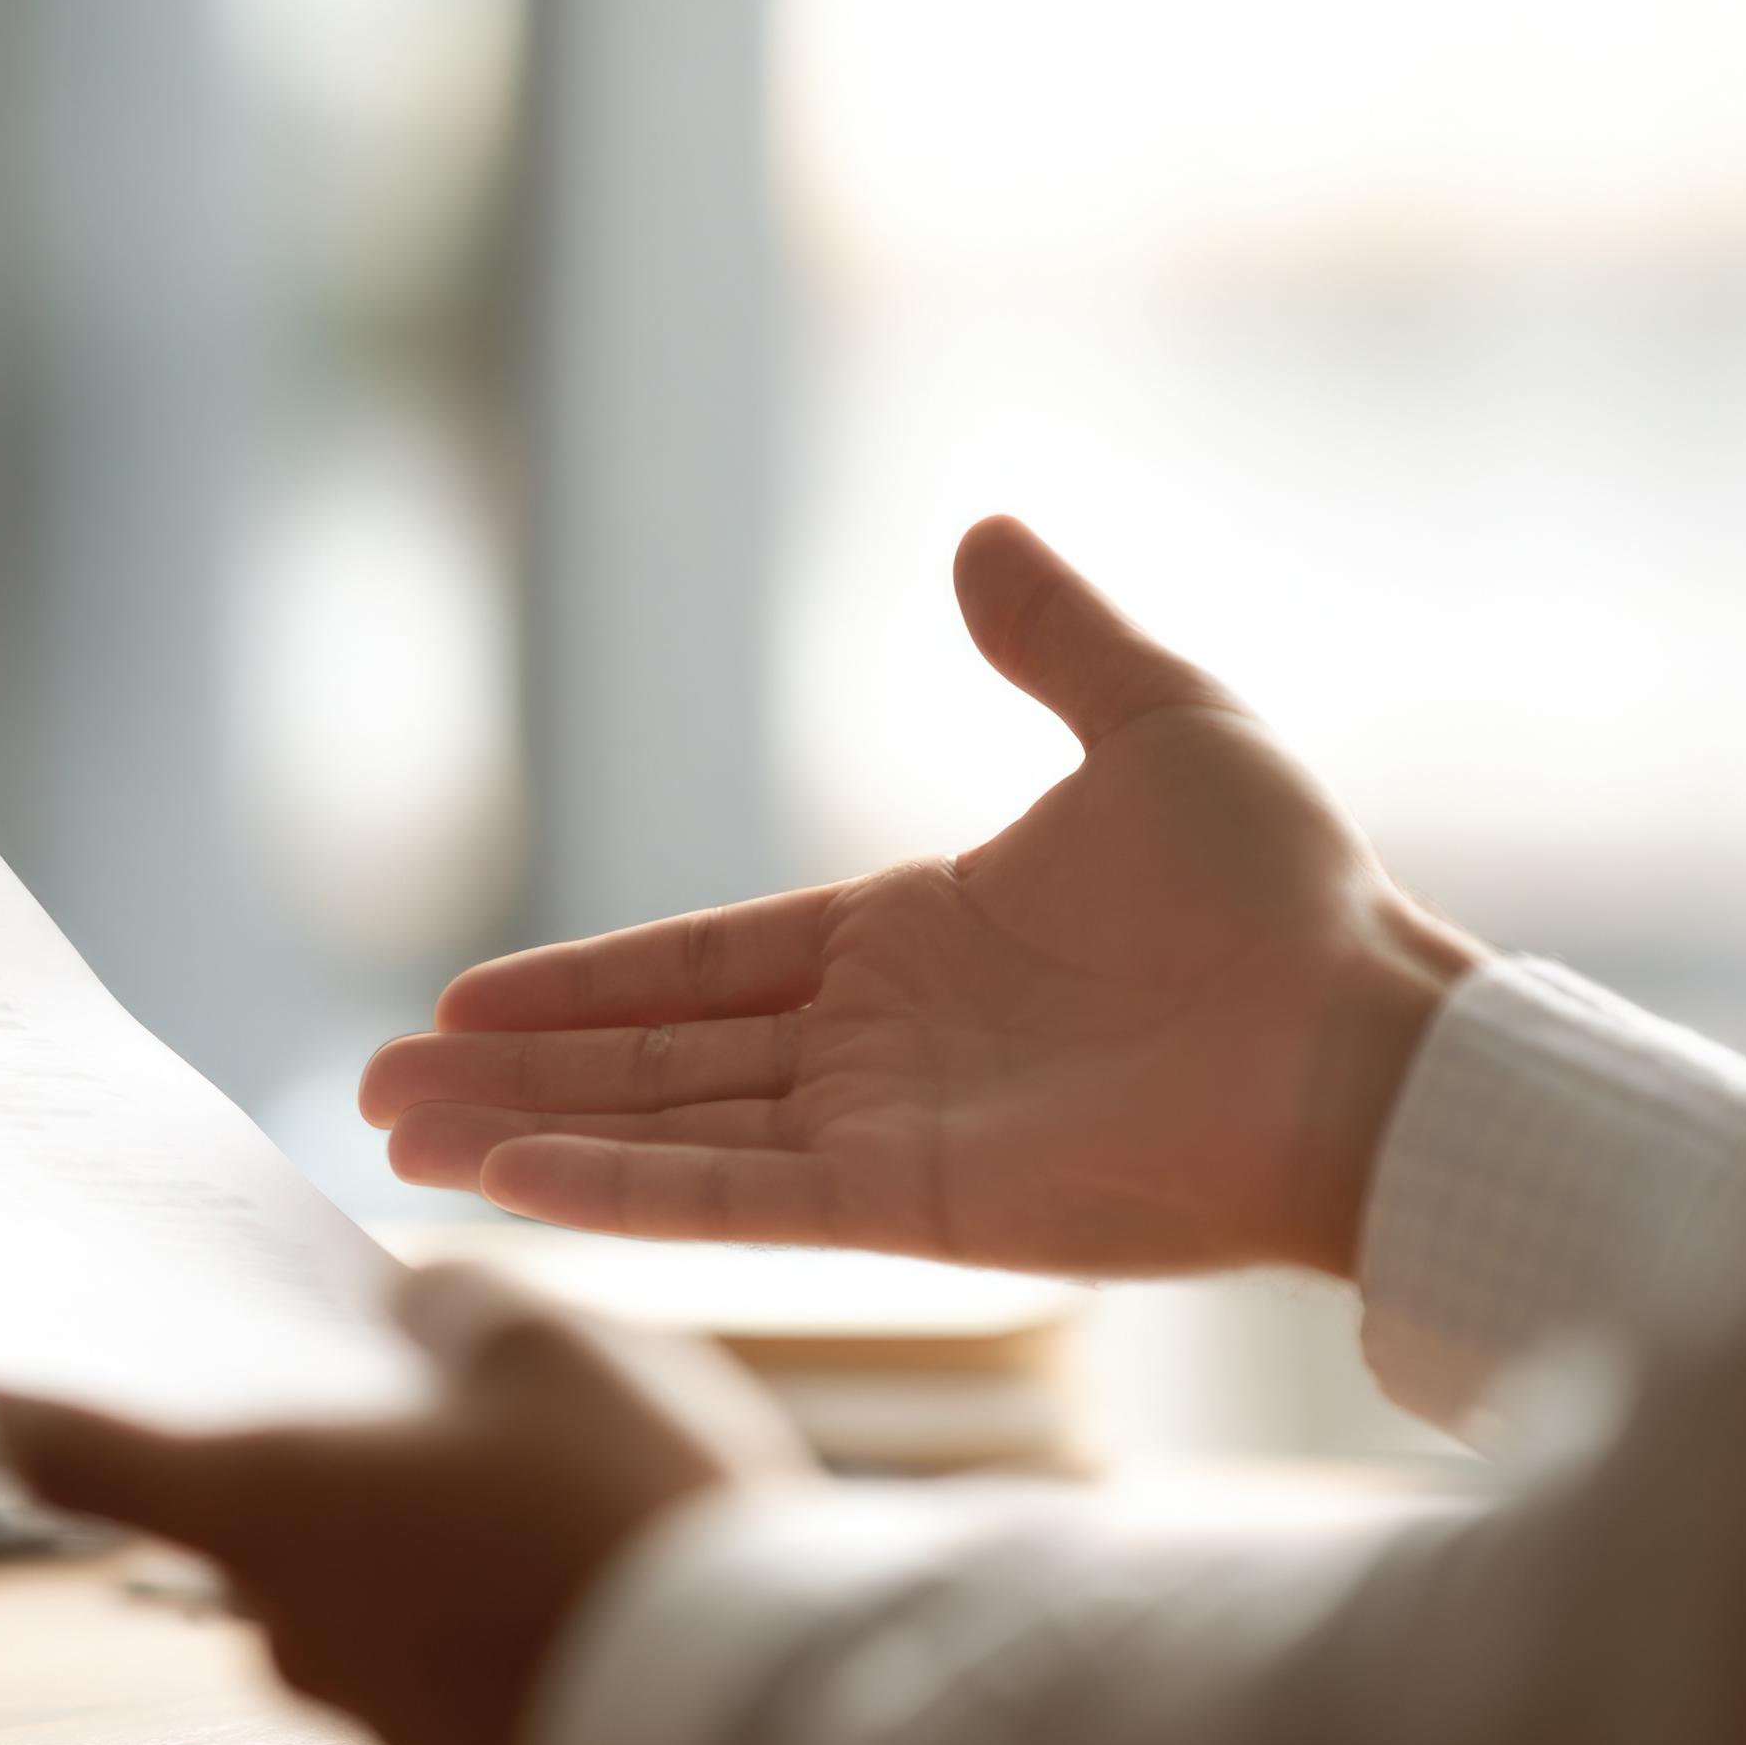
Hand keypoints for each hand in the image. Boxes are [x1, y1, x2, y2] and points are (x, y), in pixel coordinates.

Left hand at [0, 1265, 812, 1744]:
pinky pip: (442, 1661)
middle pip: (247, 1512)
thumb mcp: (549, 1348)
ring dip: (411, 1525)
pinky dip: (479, 1605)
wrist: (748, 1728)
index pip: (72, 1453)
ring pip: (360, 1588)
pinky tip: (580, 1557)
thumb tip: (416, 1311)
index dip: (38, 1389)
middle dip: (310, 1440)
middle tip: (393, 1361)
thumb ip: (455, 1309)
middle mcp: (287, 1628)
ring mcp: (376, 1719)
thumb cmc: (619, 1512)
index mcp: (259, 1512)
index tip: (32, 1345)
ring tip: (537, 1458)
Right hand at [360, 515, 1484, 1278]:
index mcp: (908, 943)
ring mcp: (882, 1136)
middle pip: (650, 1060)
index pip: (701, 964)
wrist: (1373, 1041)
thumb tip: (982, 535)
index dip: (578, 985)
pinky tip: (508, 1180)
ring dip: (525, 1135)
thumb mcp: (1161, 723)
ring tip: (391, 1137)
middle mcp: (874, 1049)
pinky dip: (616, 1191)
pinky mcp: (908, 1210)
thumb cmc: (1287, 895)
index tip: (461, 1001)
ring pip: (662, 1134)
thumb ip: (1054, 641)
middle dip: (508, 1073)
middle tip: (372, 1084)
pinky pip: (732, 1199)